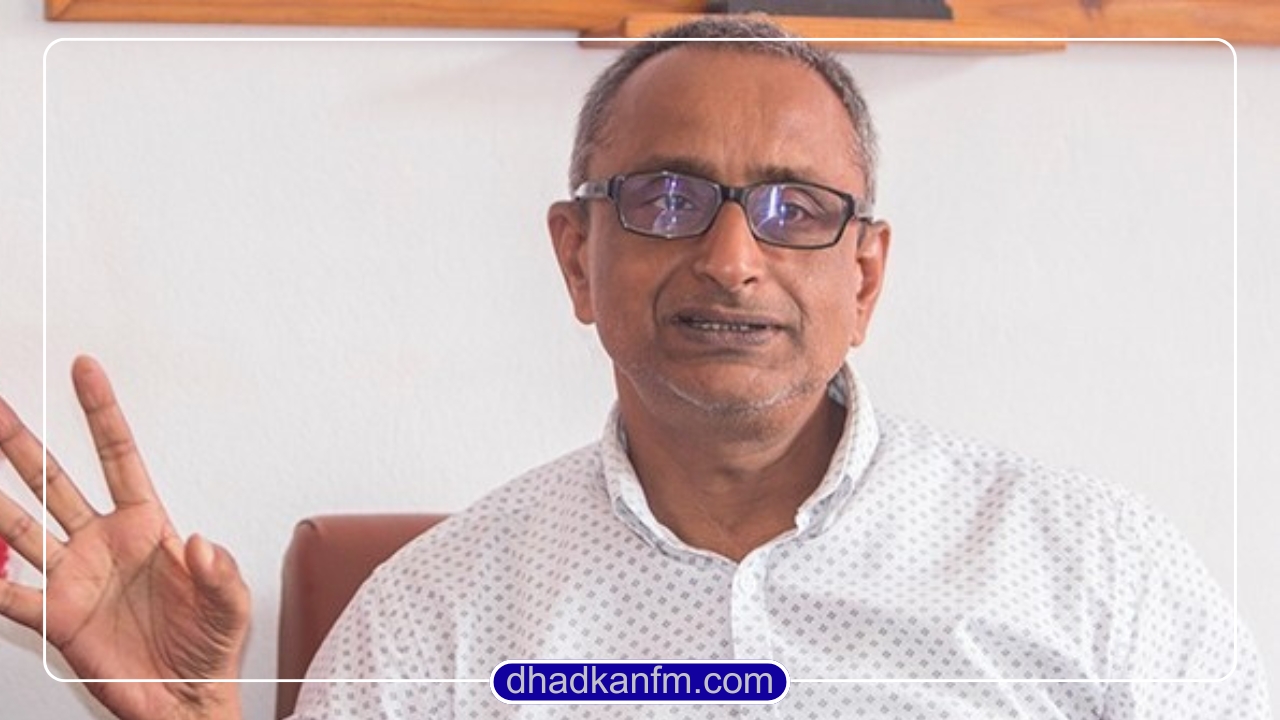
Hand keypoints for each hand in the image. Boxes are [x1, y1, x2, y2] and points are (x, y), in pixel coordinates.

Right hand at [0, 357, 248, 719]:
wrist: (185, 700)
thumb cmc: (208, 647)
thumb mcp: (232, 606)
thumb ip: (221, 573)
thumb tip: (199, 544)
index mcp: (147, 526)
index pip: (119, 456)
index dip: (101, 413)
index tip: (85, 369)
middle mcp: (103, 543)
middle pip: (55, 481)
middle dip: (24, 444)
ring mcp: (74, 577)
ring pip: (21, 527)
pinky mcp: (56, 618)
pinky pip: (11, 596)